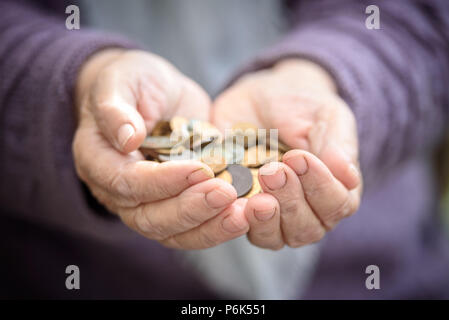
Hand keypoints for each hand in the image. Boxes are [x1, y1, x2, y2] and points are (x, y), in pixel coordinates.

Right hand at [73, 49, 248, 248]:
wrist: (156, 93)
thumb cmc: (134, 82)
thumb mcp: (122, 81)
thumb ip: (116, 108)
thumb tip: (127, 139)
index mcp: (98, 161)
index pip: (126, 182)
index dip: (161, 181)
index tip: (199, 169)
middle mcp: (119, 191)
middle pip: (149, 217)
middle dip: (190, 209)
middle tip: (226, 193)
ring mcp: (149, 202)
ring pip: (173, 231)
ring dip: (209, 226)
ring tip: (243, 213)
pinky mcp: (176, 203)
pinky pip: (194, 227)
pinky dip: (219, 225)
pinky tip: (245, 214)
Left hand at [212, 59, 361, 249]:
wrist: (261, 98)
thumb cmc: (302, 107)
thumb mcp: (325, 116)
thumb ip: (338, 145)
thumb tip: (349, 177)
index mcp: (335, 190)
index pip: (337, 205)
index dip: (320, 186)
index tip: (300, 157)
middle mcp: (306, 210)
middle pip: (306, 228)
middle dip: (290, 200)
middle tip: (273, 170)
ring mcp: (272, 215)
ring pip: (274, 237)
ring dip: (266, 217)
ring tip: (255, 190)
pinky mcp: (240, 209)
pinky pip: (238, 227)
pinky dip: (236, 217)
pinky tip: (230, 197)